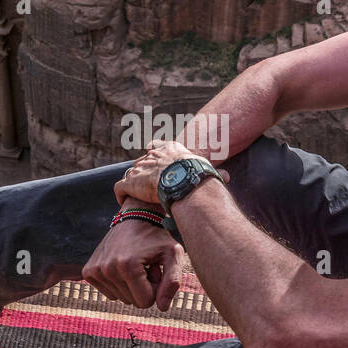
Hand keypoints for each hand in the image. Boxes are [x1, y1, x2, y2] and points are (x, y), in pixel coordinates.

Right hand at [83, 215, 183, 310]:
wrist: (135, 216)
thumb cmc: (158, 236)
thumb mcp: (173, 254)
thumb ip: (173, 281)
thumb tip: (162, 308)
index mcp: (127, 266)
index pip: (146, 302)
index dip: (155, 288)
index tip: (155, 269)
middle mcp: (107, 269)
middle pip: (132, 302)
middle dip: (143, 287)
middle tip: (146, 265)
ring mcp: (94, 270)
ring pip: (121, 298)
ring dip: (132, 285)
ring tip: (136, 264)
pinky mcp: (88, 271)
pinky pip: (109, 293)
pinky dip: (118, 283)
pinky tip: (123, 265)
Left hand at [112, 140, 228, 206]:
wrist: (182, 178)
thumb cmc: (197, 174)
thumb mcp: (206, 168)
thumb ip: (213, 173)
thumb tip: (228, 177)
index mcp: (169, 149)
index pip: (156, 145)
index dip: (153, 150)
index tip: (151, 152)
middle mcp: (152, 155)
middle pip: (142, 161)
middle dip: (143, 172)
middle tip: (146, 185)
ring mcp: (140, 168)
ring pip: (131, 174)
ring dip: (133, 184)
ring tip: (136, 195)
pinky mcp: (131, 182)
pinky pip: (120, 187)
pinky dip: (120, 194)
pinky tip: (124, 201)